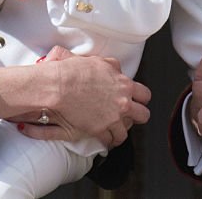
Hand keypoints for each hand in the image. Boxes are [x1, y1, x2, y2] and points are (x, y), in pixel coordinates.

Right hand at [18, 48, 150, 148]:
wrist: (58, 86)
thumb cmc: (71, 71)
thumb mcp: (96, 60)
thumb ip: (109, 65)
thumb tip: (112, 66)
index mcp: (123, 83)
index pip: (144, 93)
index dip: (140, 99)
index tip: (135, 101)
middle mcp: (122, 100)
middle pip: (143, 114)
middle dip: (136, 116)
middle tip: (128, 116)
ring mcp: (113, 116)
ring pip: (127, 131)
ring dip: (120, 131)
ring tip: (114, 130)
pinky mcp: (101, 129)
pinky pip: (111, 140)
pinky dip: (107, 140)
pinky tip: (104, 138)